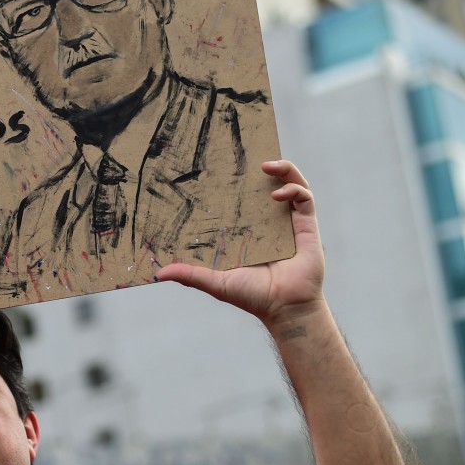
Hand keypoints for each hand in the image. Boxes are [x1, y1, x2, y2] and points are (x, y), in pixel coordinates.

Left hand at [157, 160, 323, 326]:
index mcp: (250, 231)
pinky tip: (278, 194)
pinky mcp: (306, 226)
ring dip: (283, 170)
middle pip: (266, 187)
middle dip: (260, 168)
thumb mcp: (215, 282)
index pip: (242, 201)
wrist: (285, 308)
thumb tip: (158, 273)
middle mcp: (270, 223)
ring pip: (291, 185)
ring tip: (266, 164)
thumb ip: (190, 274)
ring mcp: (289, 223)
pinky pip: (305, 198)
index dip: (234, 183)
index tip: (219, 169)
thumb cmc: (253, 296)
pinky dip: (294, 189)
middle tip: (246, 156)